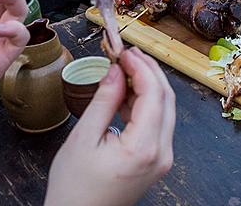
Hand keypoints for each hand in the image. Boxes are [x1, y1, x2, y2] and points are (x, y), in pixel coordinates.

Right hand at [45, 48, 174, 205]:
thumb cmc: (74, 189)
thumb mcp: (83, 139)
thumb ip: (103, 101)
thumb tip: (116, 71)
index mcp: (144, 148)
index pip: (154, 94)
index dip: (142, 68)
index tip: (125, 52)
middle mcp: (162, 153)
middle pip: (166, 99)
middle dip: (149, 72)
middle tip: (128, 54)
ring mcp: (163, 157)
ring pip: (165, 109)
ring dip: (148, 86)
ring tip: (125, 69)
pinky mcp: (158, 159)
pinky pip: (158, 123)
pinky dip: (146, 104)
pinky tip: (127, 93)